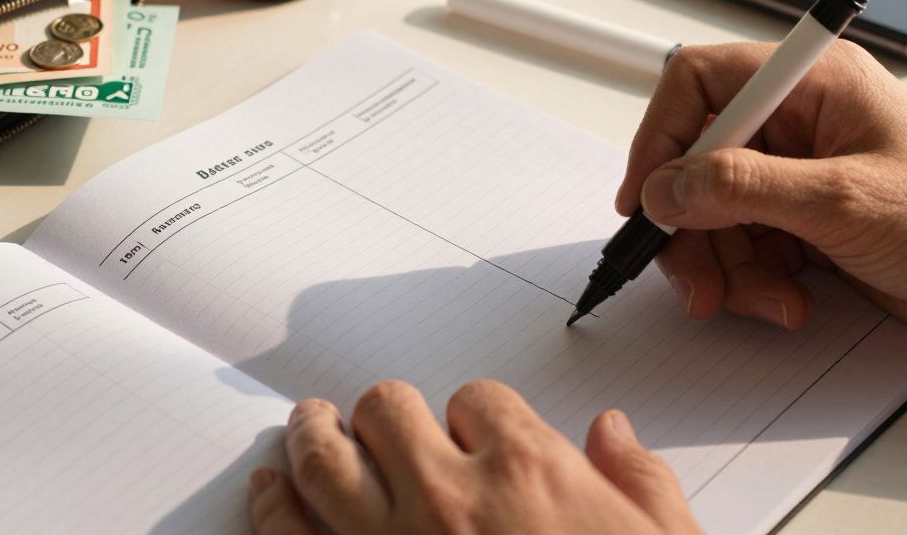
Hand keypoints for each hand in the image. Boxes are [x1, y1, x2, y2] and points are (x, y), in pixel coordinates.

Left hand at [248, 379, 701, 534]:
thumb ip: (637, 482)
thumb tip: (612, 433)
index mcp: (528, 473)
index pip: (478, 399)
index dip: (475, 414)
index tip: (474, 431)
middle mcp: (449, 498)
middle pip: (388, 411)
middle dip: (388, 413)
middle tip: (384, 420)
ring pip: (325, 459)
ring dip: (314, 434)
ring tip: (310, 423)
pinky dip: (272, 507)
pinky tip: (269, 488)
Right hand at [616, 41, 906, 356]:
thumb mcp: (842, 201)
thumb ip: (740, 188)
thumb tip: (666, 187)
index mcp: (813, 84)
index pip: (700, 84)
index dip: (661, 136)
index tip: (646, 195)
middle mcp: (803, 124)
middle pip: (699, 162)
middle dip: (692, 226)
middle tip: (695, 275)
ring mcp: (805, 177)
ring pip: (717, 214)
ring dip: (727, 265)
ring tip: (765, 298)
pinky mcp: (812, 225)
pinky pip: (748, 248)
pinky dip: (754, 282)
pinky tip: (790, 301)